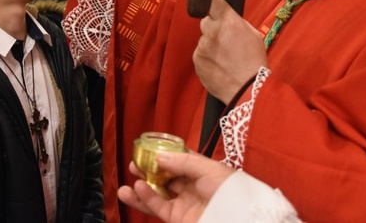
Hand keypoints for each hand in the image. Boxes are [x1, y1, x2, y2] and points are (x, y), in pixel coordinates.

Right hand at [118, 152, 235, 222]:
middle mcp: (191, 186)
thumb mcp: (209, 169)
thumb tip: (159, 156)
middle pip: (166, 175)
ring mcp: (183, 203)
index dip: (163, 155)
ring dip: (142, 186)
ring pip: (158, 192)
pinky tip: (136, 189)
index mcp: (202, 171)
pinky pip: (157, 207)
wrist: (237, 220)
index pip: (179, 160)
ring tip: (129, 176)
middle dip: (149, 169)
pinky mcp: (177, 218)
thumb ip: (183, 162)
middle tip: (135, 162)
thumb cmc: (229, 192)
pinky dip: (145, 199)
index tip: (148, 150)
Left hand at [194, 0, 266, 103]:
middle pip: (206, 21)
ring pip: (203, 40)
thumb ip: (234, 22)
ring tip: (225, 58)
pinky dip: (207, 58)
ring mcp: (202, 46)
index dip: (213, 3)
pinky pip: (200, 54)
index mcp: (228, 21)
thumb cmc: (254, 61)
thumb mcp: (252, 34)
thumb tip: (225, 17)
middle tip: (225, 40)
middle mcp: (212, 31)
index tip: (213, 5)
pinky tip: (219, 66)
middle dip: (213, 27)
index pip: (212, 1)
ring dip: (211, 45)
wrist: (247, 88)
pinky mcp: (197, 60)